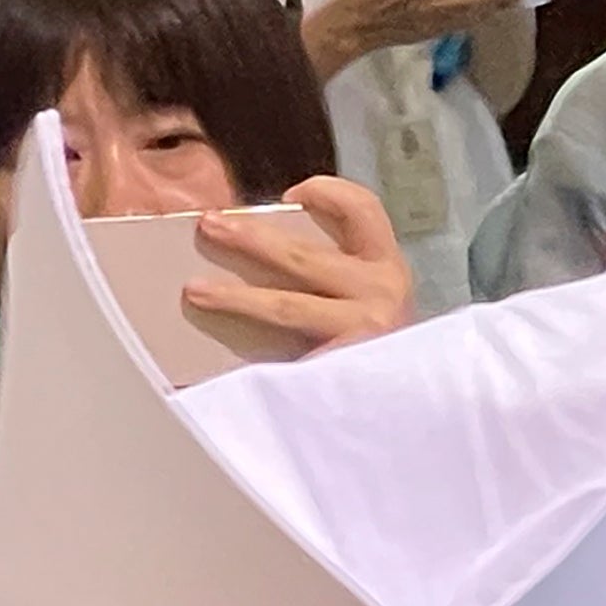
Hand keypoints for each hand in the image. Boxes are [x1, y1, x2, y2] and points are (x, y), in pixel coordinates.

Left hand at [187, 177, 420, 356]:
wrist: (409, 413)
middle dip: (251, 239)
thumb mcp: (368, 297)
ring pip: (287, 307)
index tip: (289, 196)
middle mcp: (383, 291)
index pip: (362, 209)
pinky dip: (251, 359)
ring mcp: (366, 332)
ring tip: (195, 290)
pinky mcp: (345, 371)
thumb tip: (257, 246)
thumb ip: (331, 272)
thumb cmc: (377, 344)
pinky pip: (288, 359)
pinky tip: (219, 363)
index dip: (326, 193)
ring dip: (236, 297)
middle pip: (304, 256)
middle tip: (209, 226)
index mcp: (387, 264)